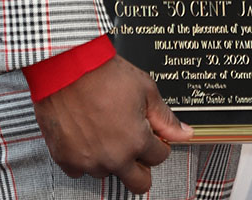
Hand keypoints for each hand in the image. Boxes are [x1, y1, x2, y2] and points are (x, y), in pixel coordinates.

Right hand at [33, 54, 191, 192]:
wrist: (67, 67)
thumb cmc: (104, 74)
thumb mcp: (145, 89)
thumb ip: (165, 117)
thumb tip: (185, 133)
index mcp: (136, 141)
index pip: (159, 157)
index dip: (159, 143)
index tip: (153, 134)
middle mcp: (114, 158)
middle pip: (139, 183)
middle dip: (143, 166)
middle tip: (136, 145)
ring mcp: (89, 162)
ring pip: (109, 173)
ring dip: (112, 158)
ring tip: (107, 128)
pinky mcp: (66, 160)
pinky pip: (81, 170)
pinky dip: (86, 157)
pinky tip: (88, 134)